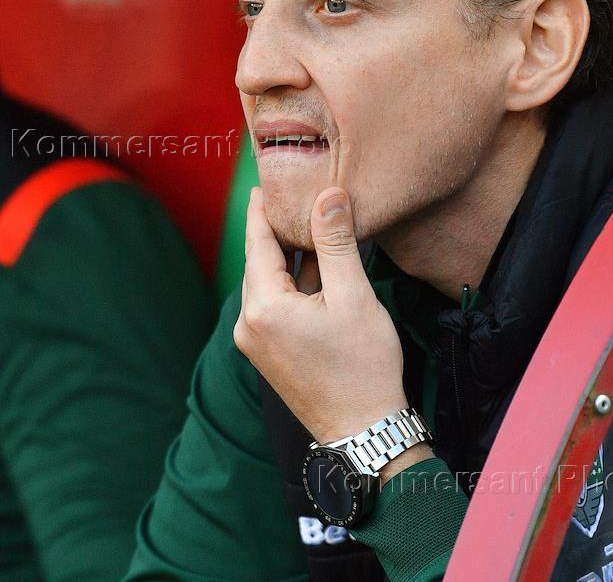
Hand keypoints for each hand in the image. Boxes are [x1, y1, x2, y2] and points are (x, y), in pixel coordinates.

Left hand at [234, 186, 418, 451]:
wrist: (364, 430)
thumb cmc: (363, 366)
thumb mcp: (353, 296)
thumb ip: (336, 242)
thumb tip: (328, 194)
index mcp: (263, 306)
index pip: (258, 241)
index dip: (262, 208)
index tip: (265, 181)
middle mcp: (248, 322)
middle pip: (261, 261)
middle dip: (278, 229)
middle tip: (292, 195)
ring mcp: (254, 340)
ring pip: (269, 282)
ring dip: (289, 257)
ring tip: (309, 224)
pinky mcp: (267, 351)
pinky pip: (275, 304)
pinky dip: (292, 283)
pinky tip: (316, 267)